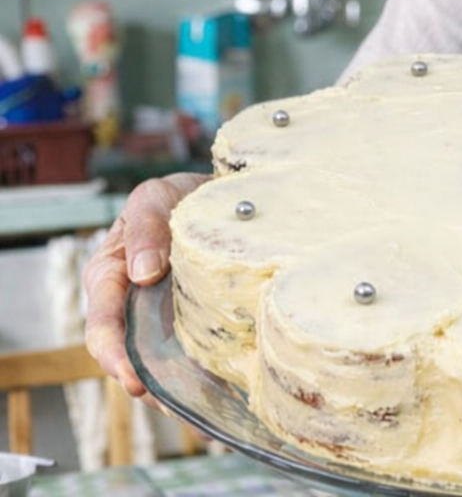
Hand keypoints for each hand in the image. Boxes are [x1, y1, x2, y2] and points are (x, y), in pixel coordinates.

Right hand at [83, 172, 208, 396]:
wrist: (217, 194)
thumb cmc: (175, 196)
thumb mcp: (155, 198)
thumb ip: (145, 229)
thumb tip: (143, 273)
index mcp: (110, 275)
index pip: (102, 324)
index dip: (113, 354)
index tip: (133, 377)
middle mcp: (131, 303)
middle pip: (129, 352)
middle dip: (146, 380)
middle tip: (171, 403)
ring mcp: (161, 315)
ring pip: (161, 358)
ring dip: (176, 383)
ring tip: (200, 403)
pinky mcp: (193, 319)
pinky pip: (192, 349)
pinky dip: (201, 368)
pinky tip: (222, 384)